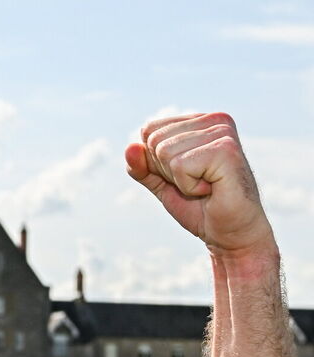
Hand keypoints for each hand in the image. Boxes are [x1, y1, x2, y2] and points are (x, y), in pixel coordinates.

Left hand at [125, 113, 274, 258]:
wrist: (230, 233)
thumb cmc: (200, 206)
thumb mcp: (161, 183)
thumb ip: (142, 166)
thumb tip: (129, 147)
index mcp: (200, 121)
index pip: (149, 130)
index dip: (156, 162)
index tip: (185, 175)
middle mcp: (215, 120)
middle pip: (155, 140)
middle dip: (166, 171)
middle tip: (196, 183)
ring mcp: (223, 132)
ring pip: (165, 152)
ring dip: (179, 180)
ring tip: (205, 186)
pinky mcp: (226, 150)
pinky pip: (179, 166)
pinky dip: (188, 187)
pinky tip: (211, 189)